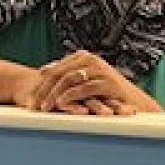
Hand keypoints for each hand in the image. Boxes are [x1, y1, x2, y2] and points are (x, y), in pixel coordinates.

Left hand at [33, 51, 156, 115]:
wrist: (136, 103)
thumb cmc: (108, 95)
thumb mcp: (86, 81)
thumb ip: (69, 75)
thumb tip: (43, 72)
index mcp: (83, 57)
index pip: (54, 70)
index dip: (40, 85)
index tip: (29, 100)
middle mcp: (90, 59)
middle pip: (58, 74)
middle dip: (43, 91)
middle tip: (32, 105)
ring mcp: (100, 70)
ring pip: (68, 80)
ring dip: (53, 94)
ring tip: (44, 107)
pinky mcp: (108, 82)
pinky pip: (84, 87)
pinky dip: (71, 95)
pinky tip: (61, 103)